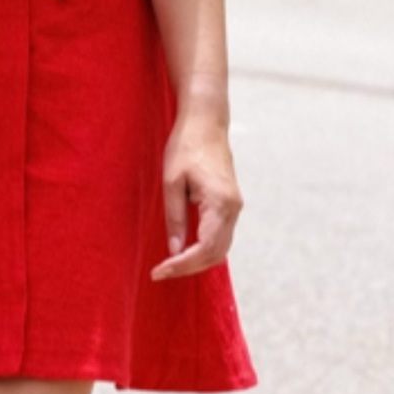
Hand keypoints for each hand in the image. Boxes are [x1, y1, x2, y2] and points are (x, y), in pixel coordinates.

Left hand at [150, 115, 242, 280]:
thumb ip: (174, 217)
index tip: (159, 272)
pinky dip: (205, 247)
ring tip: (171, 264)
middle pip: (215, 254)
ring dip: (197, 260)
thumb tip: (174, 250)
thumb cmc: (185, 146)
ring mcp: (235, 206)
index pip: (204, 249)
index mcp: (220, 204)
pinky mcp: (230, 202)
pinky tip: (185, 248)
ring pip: (220, 247)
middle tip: (161, 271)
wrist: (205, 121)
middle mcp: (233, 209)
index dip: (181, 265)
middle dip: (189, 267)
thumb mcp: (171, 181)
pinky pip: (221, 235)